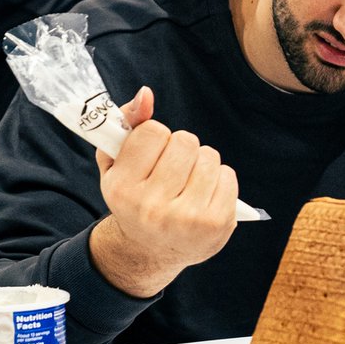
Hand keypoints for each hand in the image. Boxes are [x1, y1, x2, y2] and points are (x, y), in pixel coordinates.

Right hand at [89, 86, 238, 298]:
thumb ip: (126, 123)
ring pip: (209, 156)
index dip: (155, 137)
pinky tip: (205, 194)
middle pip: (185, 140)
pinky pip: (228, 175)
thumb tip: (146, 94)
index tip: (151, 154)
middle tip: (172, 169)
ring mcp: (187, 218)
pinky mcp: (216, 224)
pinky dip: (220, 178)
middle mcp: (152, 207)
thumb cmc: (134, 197)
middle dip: (181, 148)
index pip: (153, 131)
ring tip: (188, 182)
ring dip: (202, 162)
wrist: (151, 250)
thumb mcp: (116, 164)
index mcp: (122, 189)